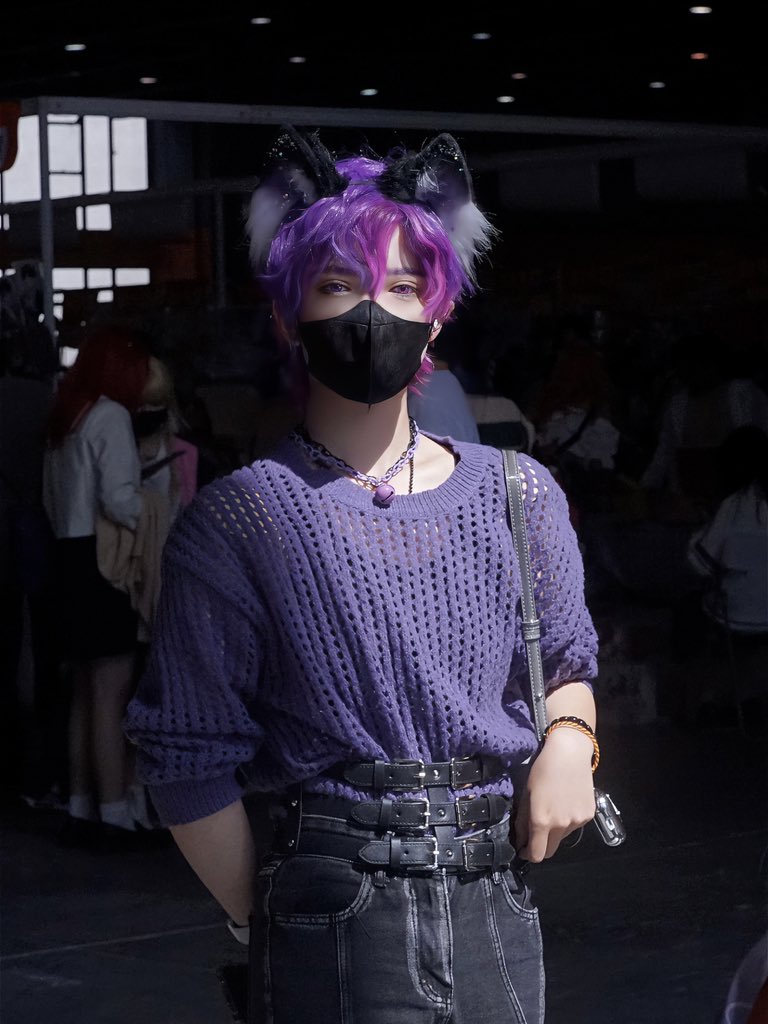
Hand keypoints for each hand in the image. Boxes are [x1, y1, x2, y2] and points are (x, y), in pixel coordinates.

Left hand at [513, 728, 596, 861]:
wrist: (570, 754)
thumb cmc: (543, 770)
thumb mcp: (526, 793)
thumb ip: (522, 820)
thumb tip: (520, 840)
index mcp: (542, 821)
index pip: (537, 854)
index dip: (528, 854)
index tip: (523, 849)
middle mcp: (561, 825)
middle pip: (551, 851)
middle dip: (541, 847)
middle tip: (535, 833)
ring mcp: (577, 821)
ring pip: (562, 837)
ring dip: (555, 831)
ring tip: (553, 808)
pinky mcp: (588, 815)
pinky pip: (574, 826)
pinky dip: (567, 821)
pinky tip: (565, 803)